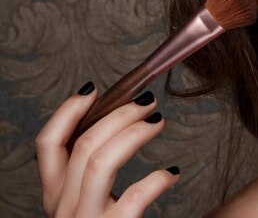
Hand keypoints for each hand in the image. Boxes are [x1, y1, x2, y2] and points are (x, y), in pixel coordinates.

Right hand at [36, 82, 178, 217]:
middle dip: (119, 114)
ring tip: (159, 122)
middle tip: (149, 102)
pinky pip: (134, 196)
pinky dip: (157, 178)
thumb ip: (93, 169)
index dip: (68, 111)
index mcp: (55, 195)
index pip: (47, 145)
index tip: (95, 89)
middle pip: (83, 144)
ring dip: (134, 133)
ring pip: (100, 160)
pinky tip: (173, 174)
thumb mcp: (91, 199)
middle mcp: (62, 208)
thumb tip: (118, 121)